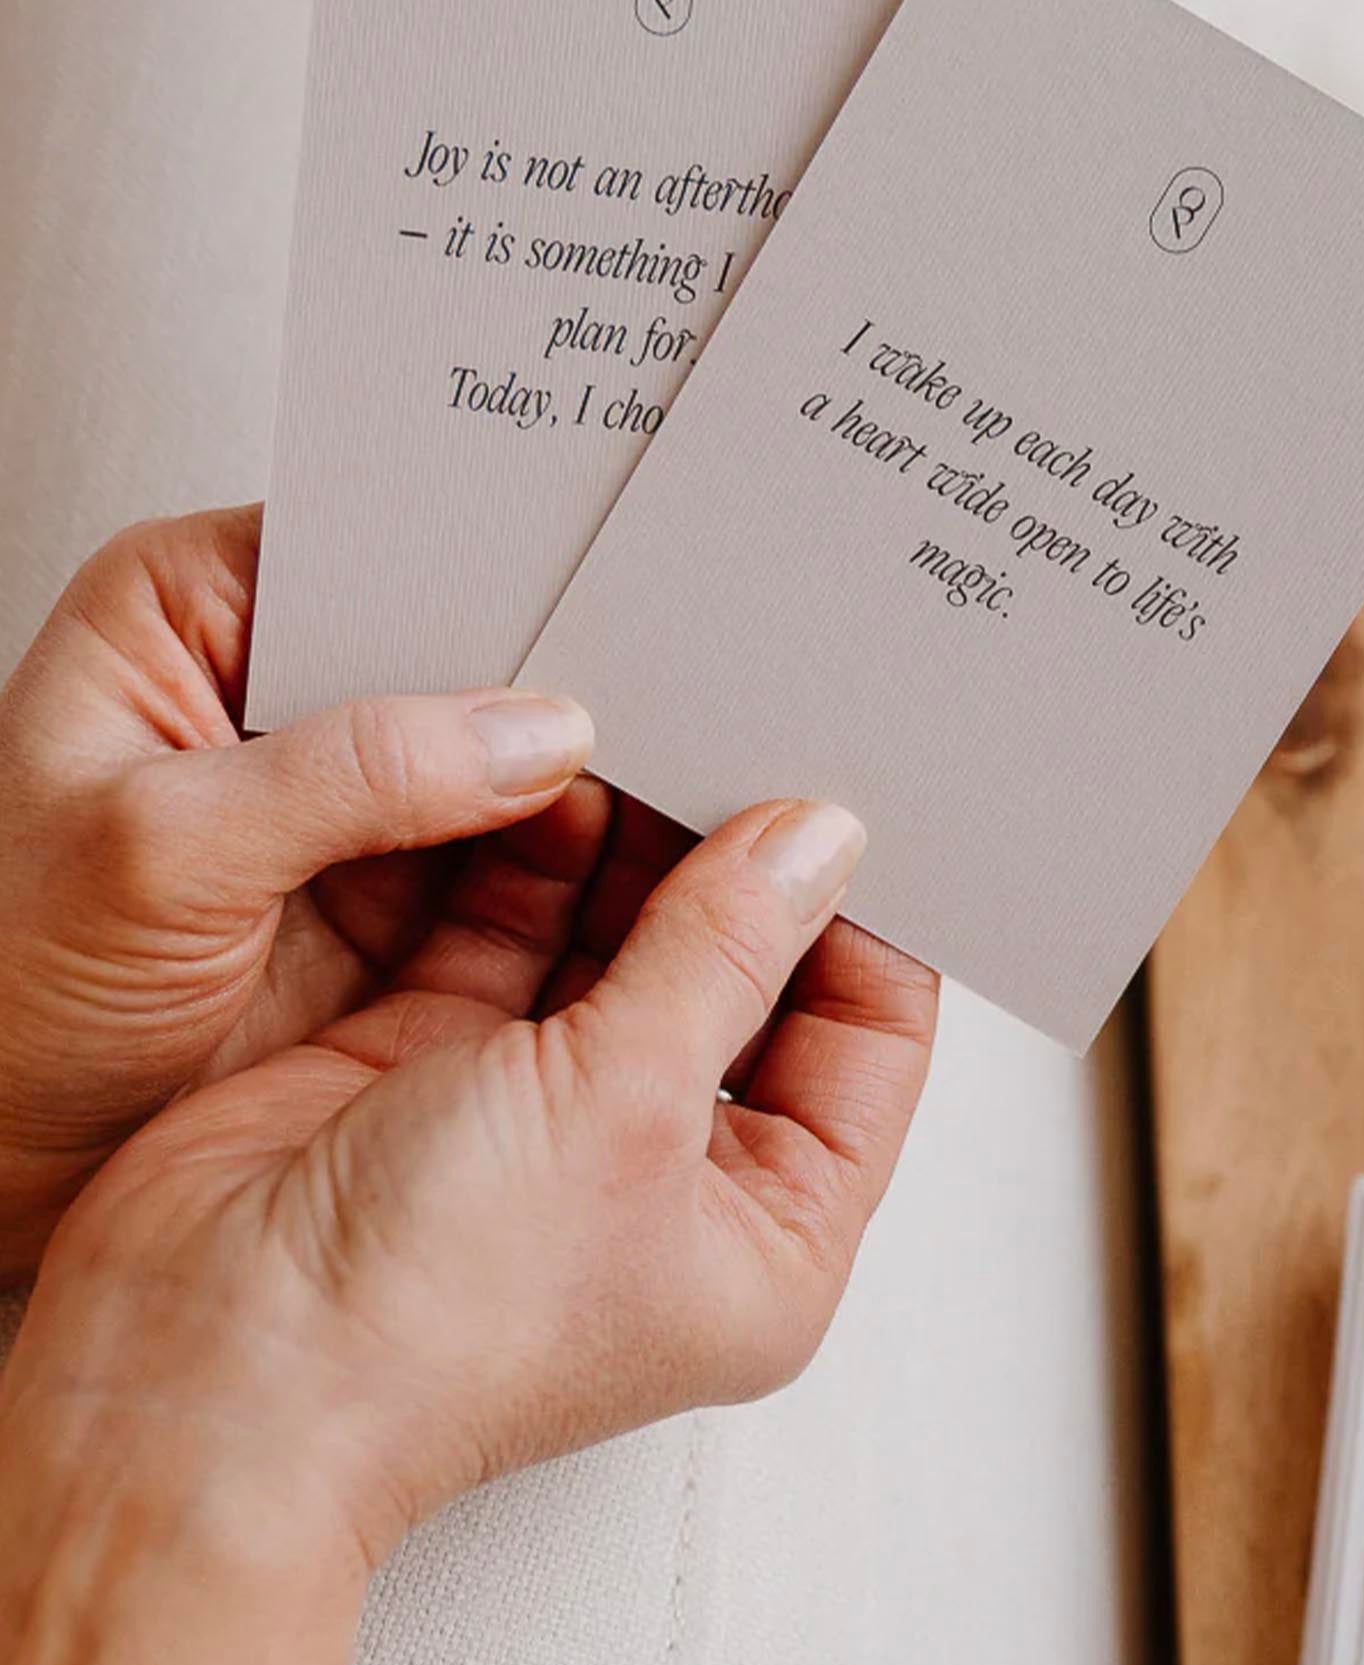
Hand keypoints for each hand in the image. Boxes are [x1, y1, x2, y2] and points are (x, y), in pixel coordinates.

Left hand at [0, 504, 613, 1278]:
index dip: (490, 567)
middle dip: (560, 683)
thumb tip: (532, 728)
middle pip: (461, 655)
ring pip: (504, 765)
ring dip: (589, 783)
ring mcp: (350, 806)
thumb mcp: (158, 852)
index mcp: (192, 616)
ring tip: (693, 777)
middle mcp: (282, 698)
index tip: (600, 585)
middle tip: (673, 691)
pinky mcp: (397, 903)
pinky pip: (517, 870)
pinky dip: (581, 875)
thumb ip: (353, 776)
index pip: (376, 549)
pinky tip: (649, 865)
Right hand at [0, 595, 937, 1571]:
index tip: (848, 803)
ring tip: (652, 730)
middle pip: (745, 986)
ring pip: (625, 948)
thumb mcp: (630, 1106)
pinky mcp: (441, 1071)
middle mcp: (671, 1183)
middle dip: (741, 871)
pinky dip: (528, 860)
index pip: (866, 1047)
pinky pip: (512, 936)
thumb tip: (812, 847)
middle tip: (744, 742)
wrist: (211, 1372)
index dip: (868, 925)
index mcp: (770, 1237)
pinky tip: (548, 768)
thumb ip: (722, 955)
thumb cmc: (437, 1315)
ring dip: (633, 851)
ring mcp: (555, 1125)